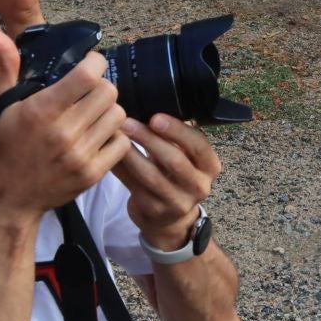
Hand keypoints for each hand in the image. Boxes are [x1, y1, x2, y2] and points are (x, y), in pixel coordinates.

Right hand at [0, 29, 129, 220]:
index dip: (94, 63)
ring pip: (118, 115)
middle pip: (109, 91)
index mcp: (42, 110)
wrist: (6, 199)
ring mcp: (80, 155)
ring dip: (108, 111)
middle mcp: (64, 132)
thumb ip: (3, 65)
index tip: (88, 65)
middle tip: (89, 92)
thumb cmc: (2, 147)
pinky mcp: (92, 174)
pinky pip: (122, 143)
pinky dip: (114, 136)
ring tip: (91, 115)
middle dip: (101, 86)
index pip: (89, 74)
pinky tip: (97, 136)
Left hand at [112, 113, 222, 250]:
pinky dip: (121, 168)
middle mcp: (199, 186)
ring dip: (131, 153)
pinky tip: (110, 154)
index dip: (177, 131)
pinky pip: (134, 186)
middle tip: (126, 121)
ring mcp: (178, 202)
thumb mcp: (186, 157)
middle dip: (149, 139)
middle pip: (174, 160)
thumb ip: (176, 137)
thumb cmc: (176, 175)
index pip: (198, 145)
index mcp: (210, 166)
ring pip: (151, 175)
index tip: (155, 117)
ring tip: (115, 135)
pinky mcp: (155, 211)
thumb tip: (151, 101)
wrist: (170, 219)